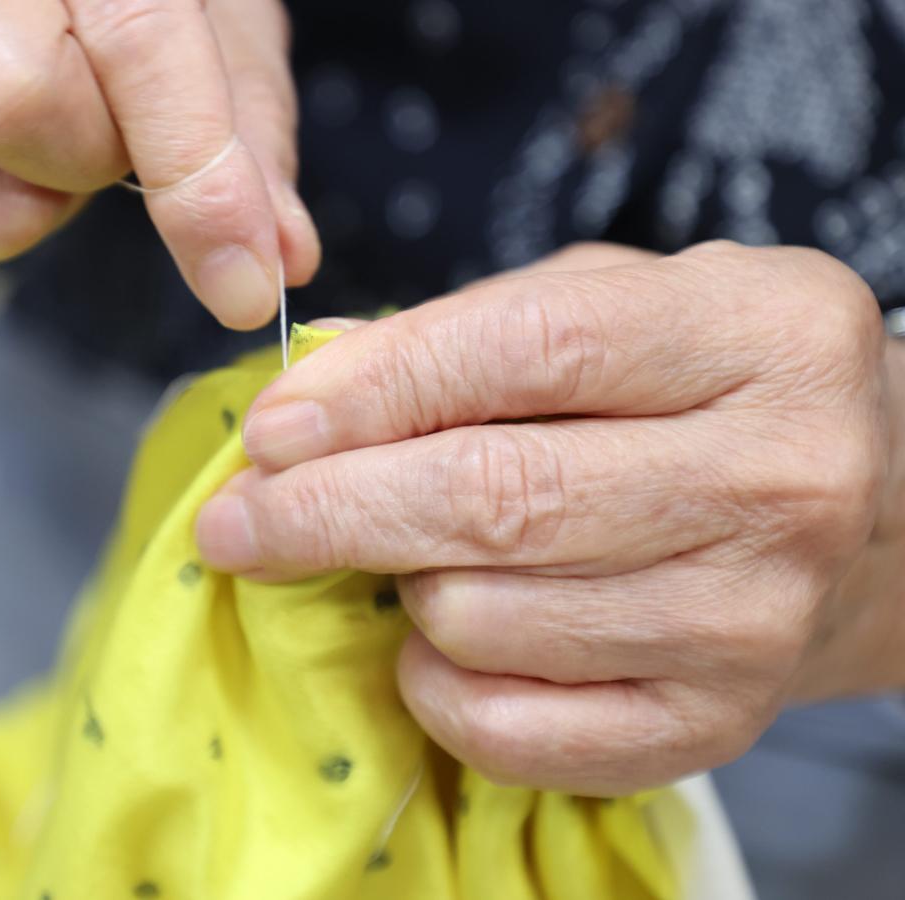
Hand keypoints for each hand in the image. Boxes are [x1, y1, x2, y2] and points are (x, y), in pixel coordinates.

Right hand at [0, 0, 316, 328]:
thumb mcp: (208, 28)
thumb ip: (244, 141)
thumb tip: (274, 260)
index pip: (131, 48)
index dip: (198, 182)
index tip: (241, 284)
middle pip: (13, 120)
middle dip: (82, 164)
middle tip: (87, 126)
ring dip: (22, 202)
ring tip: (16, 128)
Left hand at [196, 240, 904, 794]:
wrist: (869, 513)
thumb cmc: (711, 388)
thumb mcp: (622, 304)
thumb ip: (474, 326)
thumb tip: (315, 378)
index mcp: (759, 336)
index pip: (530, 353)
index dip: (378, 391)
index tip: (272, 428)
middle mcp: (778, 480)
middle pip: (500, 501)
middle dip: (330, 512)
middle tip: (238, 520)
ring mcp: (753, 619)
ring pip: (486, 618)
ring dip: (398, 588)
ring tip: (399, 554)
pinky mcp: (716, 724)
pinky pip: (515, 729)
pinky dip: (436, 688)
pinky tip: (438, 639)